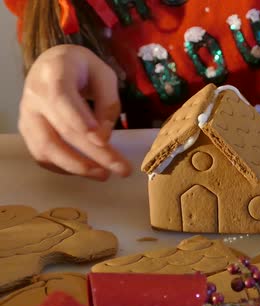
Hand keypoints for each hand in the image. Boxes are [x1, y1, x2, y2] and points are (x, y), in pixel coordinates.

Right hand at [18, 44, 131, 180]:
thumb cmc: (83, 69)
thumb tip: (103, 138)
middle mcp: (34, 94)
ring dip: (76, 166)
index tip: (103, 141)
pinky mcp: (27, 130)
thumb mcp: (104, 75)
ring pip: (46, 147)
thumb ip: (107, 103)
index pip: (62, 99)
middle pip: (61, 130)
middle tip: (120, 169)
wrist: (53, 64)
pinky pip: (40, 155)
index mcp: (54, 72)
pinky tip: (85, 171)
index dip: (80, 121)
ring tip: (103, 175)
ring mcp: (27, 114)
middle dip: (93, 153)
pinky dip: (62, 167)